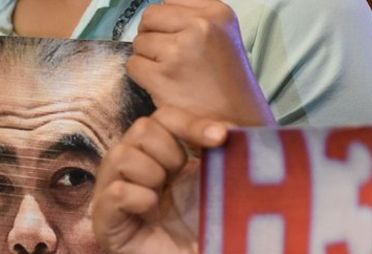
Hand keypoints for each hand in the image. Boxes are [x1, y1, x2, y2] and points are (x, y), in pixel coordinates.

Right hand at [91, 107, 228, 253]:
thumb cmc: (212, 232)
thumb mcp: (219, 185)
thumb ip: (220, 154)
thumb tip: (228, 126)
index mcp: (160, 157)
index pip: (164, 117)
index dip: (191, 122)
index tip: (220, 138)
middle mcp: (133, 170)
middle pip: (140, 129)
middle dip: (169, 150)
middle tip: (182, 178)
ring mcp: (115, 195)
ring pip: (121, 155)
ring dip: (152, 172)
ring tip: (164, 198)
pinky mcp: (106, 224)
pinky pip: (115, 192)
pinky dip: (138, 196)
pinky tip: (152, 211)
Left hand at [129, 0, 274, 126]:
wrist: (237, 122)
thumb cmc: (227, 83)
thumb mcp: (224, 36)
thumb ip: (193, 19)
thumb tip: (157, 14)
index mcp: (217, 12)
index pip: (170, 1)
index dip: (167, 23)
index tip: (177, 40)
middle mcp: (200, 26)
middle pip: (150, 17)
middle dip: (153, 37)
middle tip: (169, 58)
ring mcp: (180, 51)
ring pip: (140, 42)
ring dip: (148, 59)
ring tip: (172, 74)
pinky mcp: (163, 76)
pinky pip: (134, 65)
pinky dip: (143, 77)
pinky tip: (163, 86)